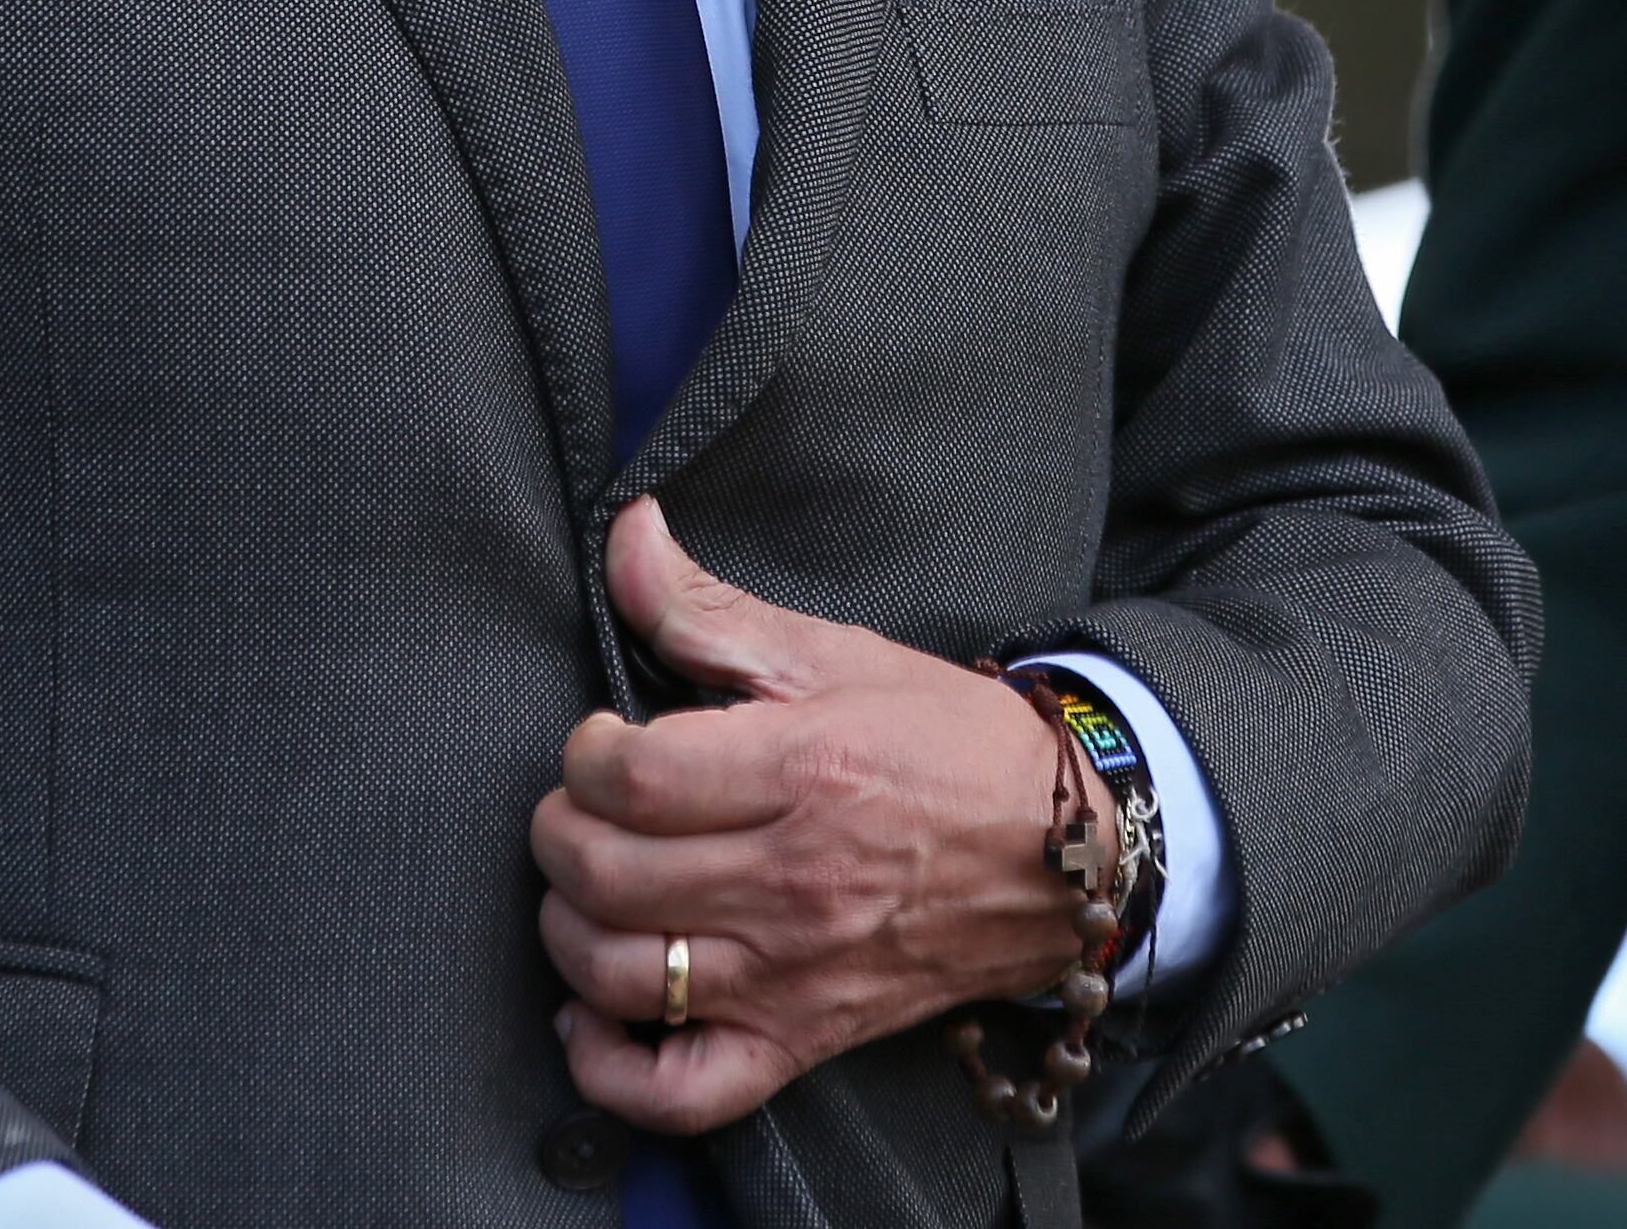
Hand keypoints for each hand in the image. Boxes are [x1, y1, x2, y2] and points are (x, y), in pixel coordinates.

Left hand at [532, 497, 1110, 1136]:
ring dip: (569, 931)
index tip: (600, 741)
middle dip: (561, 833)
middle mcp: (790, 883)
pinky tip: (592, 1014)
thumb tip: (624, 533)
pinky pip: (682, 1093)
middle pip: (603, 875)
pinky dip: (613, 1069)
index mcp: (799, 771)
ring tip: (588, 890)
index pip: (625, 776)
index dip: (581, 753)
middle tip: (583, 808)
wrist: (1065, 855)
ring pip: (621, 976)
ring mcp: (792, 975)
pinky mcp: (802, 1041)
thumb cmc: (945, 742)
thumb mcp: (832, 653)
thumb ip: (708, 603)